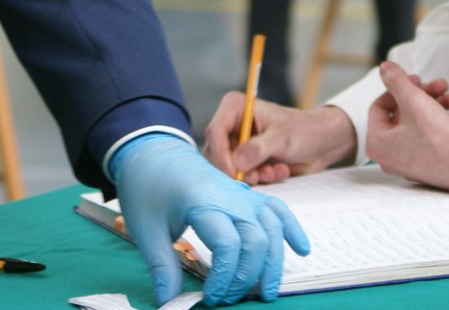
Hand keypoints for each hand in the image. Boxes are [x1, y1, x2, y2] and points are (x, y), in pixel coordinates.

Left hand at [111, 134, 310, 305]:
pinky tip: (302, 250)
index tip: (209, 296)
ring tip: (265, 292)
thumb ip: (161, 267)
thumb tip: (168, 302)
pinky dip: (292, 229)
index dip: (223, 278)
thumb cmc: (148, 188)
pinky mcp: (247, 194)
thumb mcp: (146, 229)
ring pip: (272, 229)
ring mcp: (242, 194)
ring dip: (273, 263)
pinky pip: (278, 210)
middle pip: (256, 241)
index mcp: (203, 203)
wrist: (154, 153)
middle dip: (246, 277)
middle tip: (227, 298)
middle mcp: (230, 197)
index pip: (228, 246)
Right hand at [203, 94, 356, 184]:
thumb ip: (259, 149)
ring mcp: (239, 142)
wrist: (322, 143)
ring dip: (251, 174)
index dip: (221, 155)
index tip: (234, 173)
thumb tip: (236, 162)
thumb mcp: (283, 138)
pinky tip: (277, 171)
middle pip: (217, 152)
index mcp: (236, 108)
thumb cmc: (305, 131)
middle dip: (236, 169)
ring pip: (228, 166)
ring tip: (273, 171)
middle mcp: (233, 124)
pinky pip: (241, 174)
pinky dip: (259, 177)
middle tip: (257, 176)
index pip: (216, 132)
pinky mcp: (246, 158)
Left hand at [366, 61, 448, 192]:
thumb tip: (384, 67)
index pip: (380, 106)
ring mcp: (407, 164)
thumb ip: (396, 80)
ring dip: (435, 106)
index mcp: (376, 143)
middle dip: (423, 95)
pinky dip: (439, 124)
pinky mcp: (426, 167)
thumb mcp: (414, 100)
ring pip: (417, 124)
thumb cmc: (437, 137)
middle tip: (440, 85)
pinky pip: (427, 139)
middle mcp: (387, 157)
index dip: (398, 87)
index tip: (416, 79)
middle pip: (402, 114)